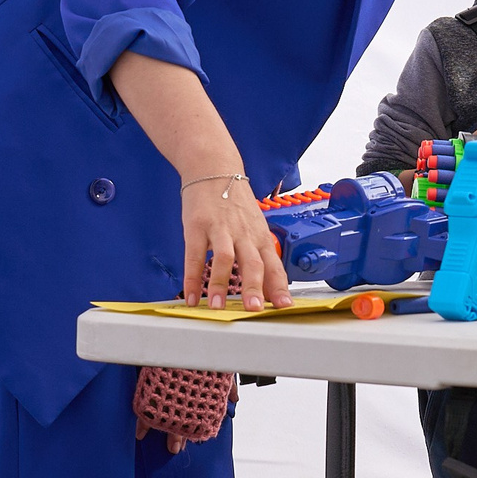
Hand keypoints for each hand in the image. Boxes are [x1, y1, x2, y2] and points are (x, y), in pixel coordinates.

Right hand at [181, 176, 289, 309]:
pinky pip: (194, 256)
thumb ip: (258, 254)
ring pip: (225, 258)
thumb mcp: (253, 226)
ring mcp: (220, 229)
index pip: (274, 265)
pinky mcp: (197, 226)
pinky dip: (192, 278)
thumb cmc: (234, 201)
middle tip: (254, 309)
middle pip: (253, 263)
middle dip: (255, 288)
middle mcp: (243, 234)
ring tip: (217, 306)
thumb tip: (268, 286)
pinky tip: (192, 295)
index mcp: (260, 236)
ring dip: (220, 284)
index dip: (280, 287)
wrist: (214, 168)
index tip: (285, 306)